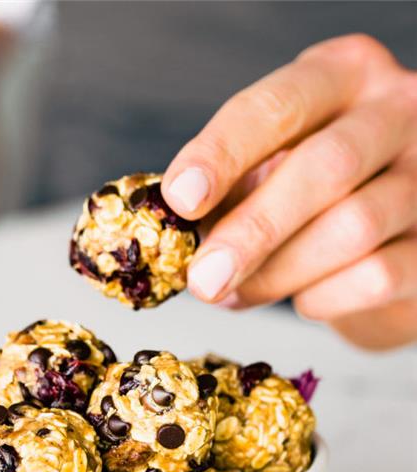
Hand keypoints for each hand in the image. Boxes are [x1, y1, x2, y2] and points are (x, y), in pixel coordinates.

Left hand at [162, 35, 416, 349]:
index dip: (223, 152)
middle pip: (324, 167)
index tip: (179, 199)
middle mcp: (397, 112)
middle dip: (252, 230)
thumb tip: (173, 230)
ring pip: (352, 228)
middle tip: (203, 280)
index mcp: (344, 77)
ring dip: (278, 274)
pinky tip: (304, 299)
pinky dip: (324, 298)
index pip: (279, 105)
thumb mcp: (273, 166)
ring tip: (235, 295)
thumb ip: (230, 186)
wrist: (393, 237)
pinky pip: (376, 276)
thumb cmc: (317, 195)